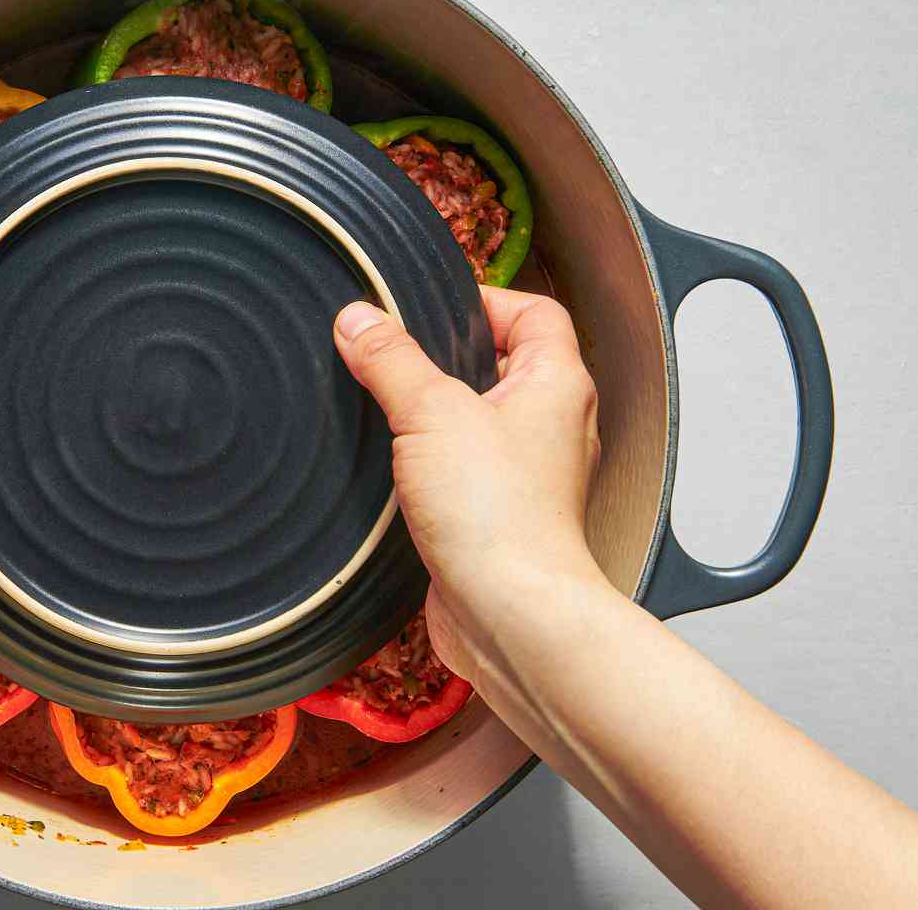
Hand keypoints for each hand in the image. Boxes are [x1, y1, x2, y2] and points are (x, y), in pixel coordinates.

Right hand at [334, 288, 604, 687]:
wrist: (513, 617)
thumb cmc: (502, 519)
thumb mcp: (431, 414)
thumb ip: (391, 360)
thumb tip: (359, 320)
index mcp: (557, 384)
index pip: (534, 312)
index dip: (487, 301)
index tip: (434, 308)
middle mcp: (554, 426)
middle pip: (504, 363)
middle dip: (450, 359)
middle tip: (404, 357)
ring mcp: (531, 473)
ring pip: (483, 419)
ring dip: (440, 415)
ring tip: (397, 412)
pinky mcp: (504, 515)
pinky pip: (470, 469)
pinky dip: (437, 464)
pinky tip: (401, 470)